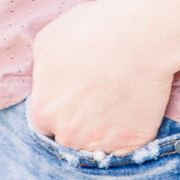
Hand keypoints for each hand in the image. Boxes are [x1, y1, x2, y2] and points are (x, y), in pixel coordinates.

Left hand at [27, 0, 177, 153]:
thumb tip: (44, 83)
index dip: (60, 113)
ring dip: (103, 134)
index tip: (74, 101)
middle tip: (97, 102)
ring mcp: (99, 143)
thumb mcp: (48, 41)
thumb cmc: (93, 30)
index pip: (44, 125)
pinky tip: (133, 112)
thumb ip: (40, 71)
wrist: (139, 34)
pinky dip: (129, 136)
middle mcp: (67, 133)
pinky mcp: (130, 144)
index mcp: (43, 110)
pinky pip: (126, 150)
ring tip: (117, 105)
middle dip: (79, 126)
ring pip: (96, 148)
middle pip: (68, 140)